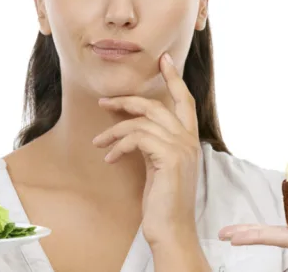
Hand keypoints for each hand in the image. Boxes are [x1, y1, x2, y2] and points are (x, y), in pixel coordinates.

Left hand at [93, 53, 207, 270]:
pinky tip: (108, 158)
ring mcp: (181, 148)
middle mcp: (188, 140)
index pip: (185, 101)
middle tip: (104, 102)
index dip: (174, 79)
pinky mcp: (169, 158)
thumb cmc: (162, 201)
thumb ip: (153, 145)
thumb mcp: (158, 166)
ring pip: (142, 122)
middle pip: (157, 105)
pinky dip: (118, 146)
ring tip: (98, 141)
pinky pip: (137, 138)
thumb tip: (133, 130)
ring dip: (114, 130)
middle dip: (127, 100)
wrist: (170, 228)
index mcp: (189, 140)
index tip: (163, 60)